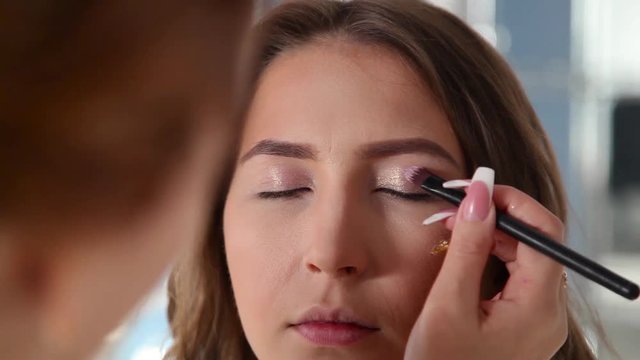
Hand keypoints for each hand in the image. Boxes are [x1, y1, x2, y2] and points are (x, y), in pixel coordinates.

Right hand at [405, 168, 567, 359]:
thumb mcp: (448, 304)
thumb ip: (467, 245)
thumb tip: (479, 193)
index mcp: (539, 307)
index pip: (543, 232)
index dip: (510, 201)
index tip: (473, 188)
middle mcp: (548, 312)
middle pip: (536, 242)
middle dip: (495, 216)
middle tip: (452, 206)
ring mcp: (538, 319)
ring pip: (525, 257)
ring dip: (491, 234)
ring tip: (451, 227)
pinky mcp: (523, 322)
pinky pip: (516, 276)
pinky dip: (491, 257)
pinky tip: (463, 252)